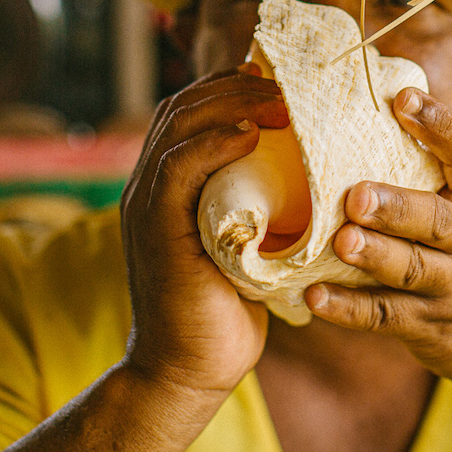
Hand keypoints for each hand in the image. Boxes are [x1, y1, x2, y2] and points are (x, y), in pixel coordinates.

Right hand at [120, 64, 288, 396]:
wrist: (189, 371)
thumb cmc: (226, 308)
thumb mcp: (244, 242)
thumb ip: (254, 203)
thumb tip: (305, 173)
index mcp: (166, 184)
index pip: (189, 112)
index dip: (228, 87)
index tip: (276, 80)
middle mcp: (148, 185)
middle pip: (182, 107)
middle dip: (233, 85)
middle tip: (282, 81)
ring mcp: (146, 205)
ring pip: (178, 127)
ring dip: (229, 102)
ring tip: (276, 98)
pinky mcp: (155, 229)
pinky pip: (178, 168)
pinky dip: (213, 142)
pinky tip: (249, 132)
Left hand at [305, 87, 451, 399]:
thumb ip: (435, 174)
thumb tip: (378, 103)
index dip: (441, 124)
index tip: (404, 98)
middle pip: (436, 222)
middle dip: (396, 208)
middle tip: (357, 196)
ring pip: (410, 270)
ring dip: (373, 256)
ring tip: (341, 242)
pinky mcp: (430, 327)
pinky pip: (386, 317)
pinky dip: (349, 309)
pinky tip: (315, 295)